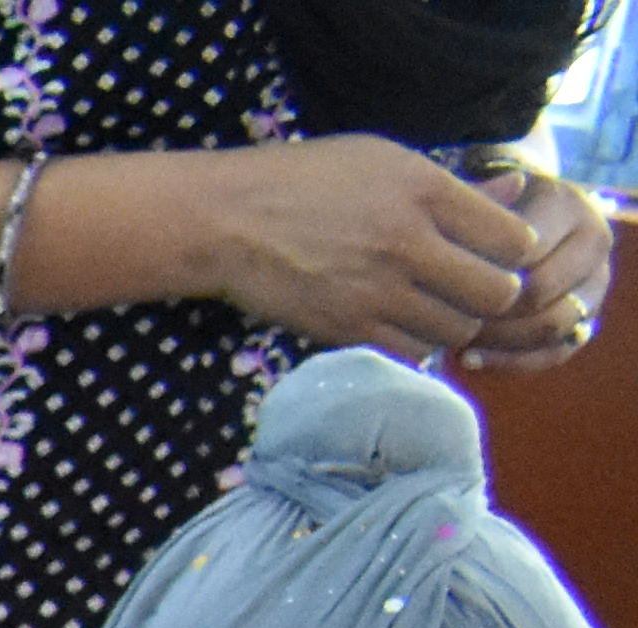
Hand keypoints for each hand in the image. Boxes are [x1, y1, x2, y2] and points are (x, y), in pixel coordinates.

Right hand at [203, 135, 550, 353]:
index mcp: (424, 192)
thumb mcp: (385, 161)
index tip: (498, 251)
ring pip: (456, 330)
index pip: (513, 238)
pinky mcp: (346, 328)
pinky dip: (417, 343)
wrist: (227, 221)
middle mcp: (407, 244)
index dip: (515, 251)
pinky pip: (410, 351)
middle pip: (495, 294)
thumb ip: (453, 185)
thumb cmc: (306, 180)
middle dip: (496, 295)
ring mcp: (376, 292)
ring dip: (457, 323)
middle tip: (476, 289)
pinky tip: (402, 323)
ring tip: (438, 308)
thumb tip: (515, 192)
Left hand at [460, 163, 610, 368]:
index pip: (526, 249)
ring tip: (452, 341)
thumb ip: (473, 207)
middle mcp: (591, 240)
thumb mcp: (469, 200)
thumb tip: (490, 207)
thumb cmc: (475, 213)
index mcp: (566, 204)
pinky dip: (510, 362)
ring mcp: (594, 282)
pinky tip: (467, 359)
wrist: (502, 226)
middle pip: (542, 291)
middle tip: (442, 320)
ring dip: (498, 340)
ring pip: (553, 324)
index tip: (436, 284)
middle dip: (488, 311)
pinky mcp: (585, 319)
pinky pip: (555, 352)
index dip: (479, 273)